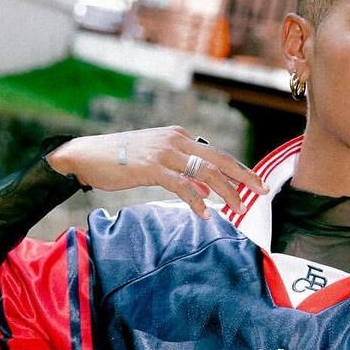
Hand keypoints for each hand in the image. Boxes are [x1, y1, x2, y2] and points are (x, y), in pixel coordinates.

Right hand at [45, 127, 267, 218]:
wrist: (86, 155)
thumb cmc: (119, 160)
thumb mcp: (155, 159)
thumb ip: (180, 169)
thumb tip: (204, 187)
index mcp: (179, 136)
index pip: (217, 153)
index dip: (239, 169)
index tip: (255, 183)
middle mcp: (175, 140)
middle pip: (219, 159)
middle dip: (244, 177)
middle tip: (262, 192)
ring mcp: (164, 152)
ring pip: (206, 172)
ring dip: (226, 192)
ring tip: (238, 209)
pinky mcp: (151, 167)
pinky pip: (182, 185)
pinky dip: (196, 200)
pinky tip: (204, 213)